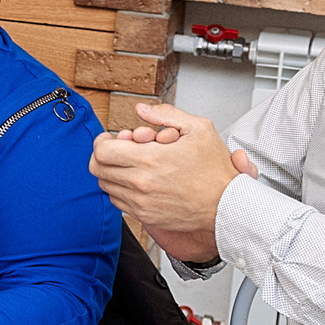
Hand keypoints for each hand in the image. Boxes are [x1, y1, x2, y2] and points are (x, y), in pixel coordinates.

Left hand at [88, 101, 257, 264]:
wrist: (227, 205)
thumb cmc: (216, 171)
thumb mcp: (199, 129)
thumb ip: (166, 114)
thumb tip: (142, 109)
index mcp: (151, 160)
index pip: (102, 151)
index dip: (102, 142)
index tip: (111, 139)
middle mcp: (141, 183)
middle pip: (97, 168)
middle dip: (103, 155)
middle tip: (117, 150)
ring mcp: (141, 202)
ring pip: (105, 185)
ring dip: (112, 172)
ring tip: (130, 165)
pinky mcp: (144, 215)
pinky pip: (117, 201)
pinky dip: (120, 189)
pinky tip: (137, 181)